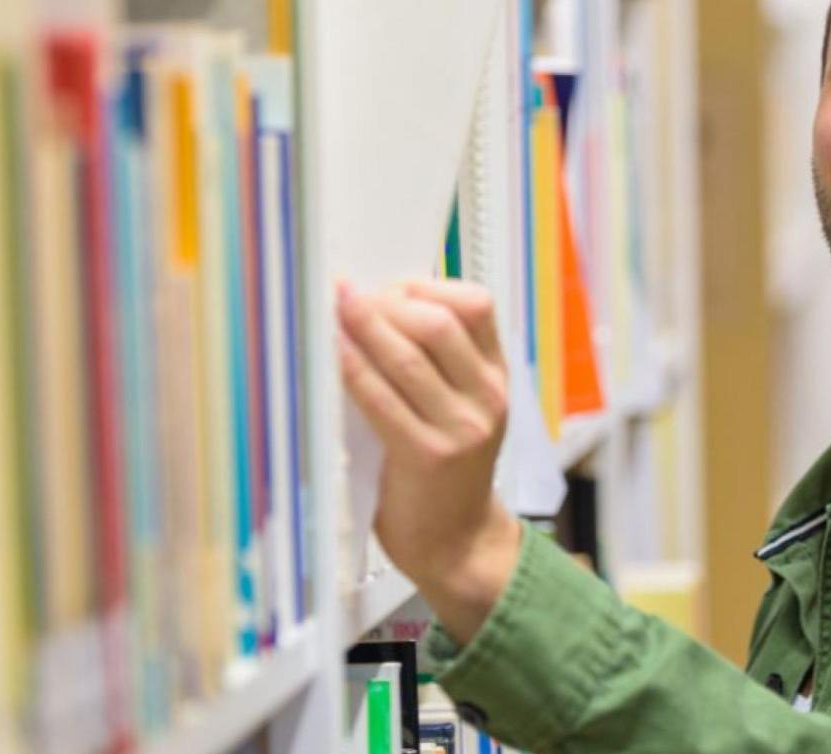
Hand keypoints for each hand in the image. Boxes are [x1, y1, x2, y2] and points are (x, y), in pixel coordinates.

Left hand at [337, 278, 522, 642]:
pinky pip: (381, 399)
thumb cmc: (447, 474)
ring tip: (331, 308)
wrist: (458, 543)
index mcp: (498, 379)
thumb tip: (376, 310)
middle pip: (439, 323)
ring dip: (363, 325)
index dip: (428, 286)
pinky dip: (353, 368)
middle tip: (349, 297)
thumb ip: (437, 366)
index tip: (390, 287)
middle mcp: (487, 399)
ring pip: (408, 356)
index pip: (477, 305)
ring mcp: (460, 429)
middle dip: (388, 301)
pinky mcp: (425, 456)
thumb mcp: (462, 411)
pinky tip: (331, 352)